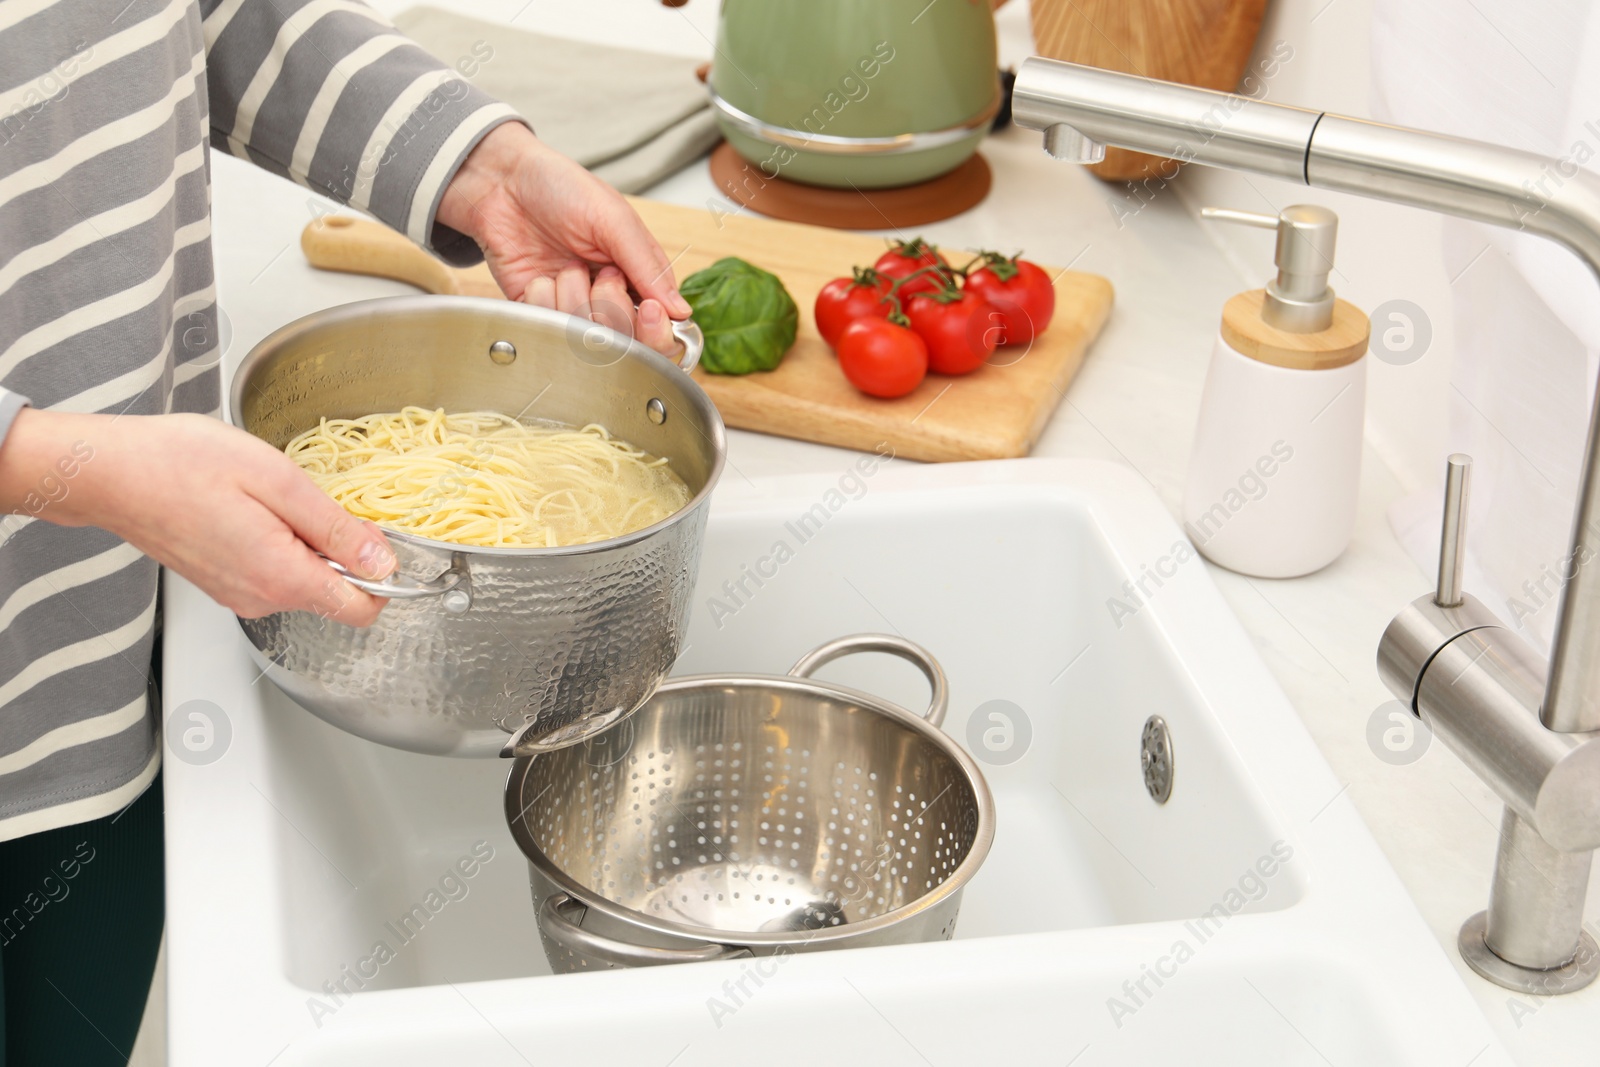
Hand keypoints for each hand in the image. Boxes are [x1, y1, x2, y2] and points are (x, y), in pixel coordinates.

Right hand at [0, 409, 396, 625]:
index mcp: (282, 576)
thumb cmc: (182, 463)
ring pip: (304, 580)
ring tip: (270, 499)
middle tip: (308, 501)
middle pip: (335, 592)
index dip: (381, 573)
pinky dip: (278, 544)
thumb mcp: (278, 481)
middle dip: (340, 551)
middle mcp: (261, 597)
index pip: (362, 609)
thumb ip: (336, 528)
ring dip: (305, 543)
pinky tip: (251, 509)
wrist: (109, 472)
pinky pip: (273, 573)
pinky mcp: (222, 583)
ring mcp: (238, 594)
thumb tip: (383, 563)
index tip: (372, 534)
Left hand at [436, 123, 689, 354]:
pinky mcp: (539, 314)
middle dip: (611, 307)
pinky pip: (549, 332)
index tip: (646, 310)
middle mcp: (609, 297)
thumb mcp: (613, 219)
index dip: (657, 329)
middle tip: (602, 274)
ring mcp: (573, 307)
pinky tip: (540, 278)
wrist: (500, 183)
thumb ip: (648, 266)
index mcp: (637, 274)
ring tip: (565, 267)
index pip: (661, 324)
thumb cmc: (561, 188)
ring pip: (586, 338)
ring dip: (574, 299)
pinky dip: (544, 303)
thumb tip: (681, 311)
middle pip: (626, 340)